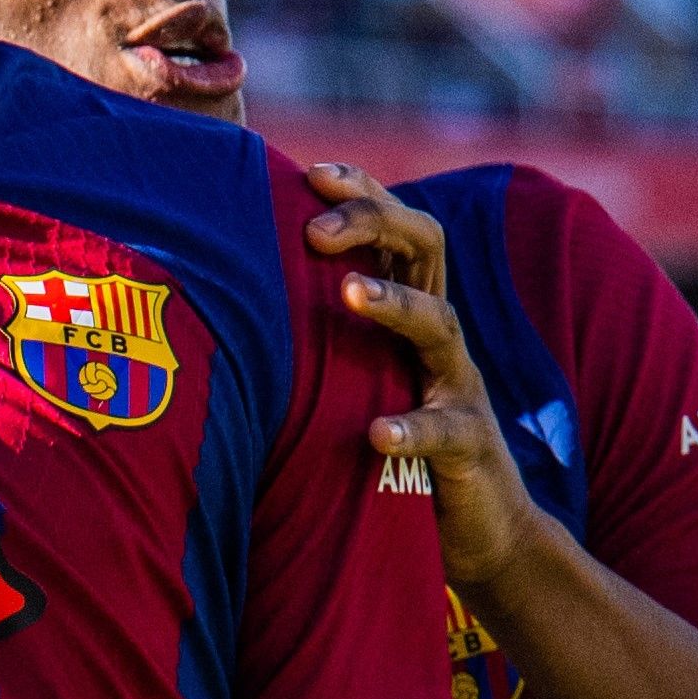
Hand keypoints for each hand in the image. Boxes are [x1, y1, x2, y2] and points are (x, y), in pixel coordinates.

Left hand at [303, 159, 541, 590]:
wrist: (477, 527)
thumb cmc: (391, 441)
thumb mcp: (350, 377)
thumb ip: (310, 335)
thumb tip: (220, 294)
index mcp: (407, 308)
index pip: (393, 228)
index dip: (360, 192)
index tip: (309, 171)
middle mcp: (438, 335)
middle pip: (422, 249)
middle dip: (372, 223)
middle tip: (315, 230)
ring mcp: (459, 386)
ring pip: (440, 326)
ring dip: (395, 305)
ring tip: (350, 293)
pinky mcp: (472, 447)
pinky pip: (448, 430)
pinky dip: (413, 428)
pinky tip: (378, 433)